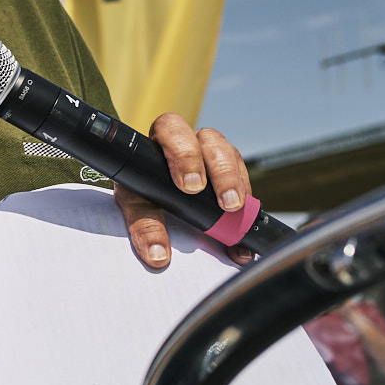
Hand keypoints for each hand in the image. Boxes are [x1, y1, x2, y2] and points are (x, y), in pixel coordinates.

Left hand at [115, 112, 252, 268]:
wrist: (152, 189)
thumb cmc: (141, 188)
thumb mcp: (136, 204)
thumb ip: (144, 225)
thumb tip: (158, 255)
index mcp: (162, 138)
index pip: (173, 130)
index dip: (185, 155)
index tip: (190, 187)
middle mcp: (191, 138)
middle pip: (211, 141)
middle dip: (220, 172)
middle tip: (224, 203)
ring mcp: (214, 150)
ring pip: (231, 155)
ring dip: (237, 183)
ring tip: (237, 210)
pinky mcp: (230, 167)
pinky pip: (243, 177)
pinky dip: (247, 199)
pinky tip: (246, 220)